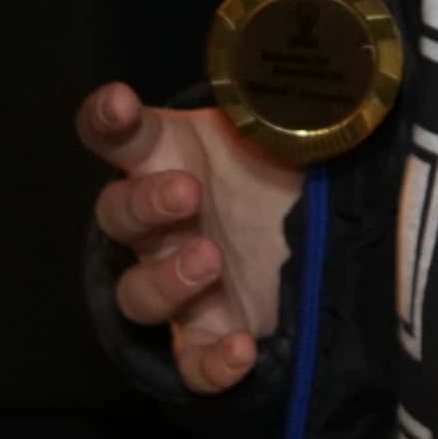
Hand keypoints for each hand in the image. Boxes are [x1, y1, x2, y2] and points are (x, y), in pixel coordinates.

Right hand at [80, 83, 303, 393]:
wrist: (311, 227)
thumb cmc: (281, 161)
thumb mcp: (283, 122)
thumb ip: (285, 100)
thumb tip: (331, 73)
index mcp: (166, 158)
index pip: (114, 136)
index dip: (107, 119)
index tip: (122, 103)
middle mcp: (159, 224)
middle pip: (117, 217)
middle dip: (144, 204)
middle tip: (188, 192)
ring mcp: (179, 284)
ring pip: (137, 295)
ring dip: (166, 278)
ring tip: (209, 259)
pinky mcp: (210, 335)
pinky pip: (189, 364)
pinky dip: (209, 364)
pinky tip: (242, 352)